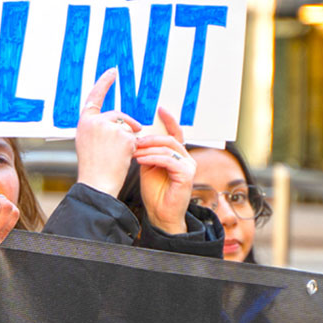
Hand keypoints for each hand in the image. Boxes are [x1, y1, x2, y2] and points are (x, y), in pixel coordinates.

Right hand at [75, 69, 142, 196]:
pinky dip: (133, 148)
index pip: (94, 96)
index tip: (113, 71)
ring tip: (118, 157)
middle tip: (125, 146)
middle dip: (126, 127)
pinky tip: (123, 158)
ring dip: (128, 140)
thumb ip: (98, 128)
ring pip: (127, 127)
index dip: (104, 83)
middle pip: (117, 116)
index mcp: (84, 122)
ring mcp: (109, 127)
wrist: (97, 182)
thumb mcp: (88, 142)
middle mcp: (95, 121)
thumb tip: (117, 121)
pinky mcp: (123, 136)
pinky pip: (134, 138)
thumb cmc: (93, 168)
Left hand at [134, 107, 195, 234]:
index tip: (160, 108)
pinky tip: (140, 159)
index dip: (169, 120)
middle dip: (150, 137)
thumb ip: (147, 152)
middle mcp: (186, 158)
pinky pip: (169, 160)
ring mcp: (189, 166)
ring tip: (133, 150)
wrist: (160, 214)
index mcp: (178, 155)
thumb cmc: (154, 191)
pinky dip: (153, 158)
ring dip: (148, 148)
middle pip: (169, 139)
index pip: (176, 133)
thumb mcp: (148, 166)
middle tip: (134, 139)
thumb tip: (137, 137)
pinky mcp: (186, 175)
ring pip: (168, 148)